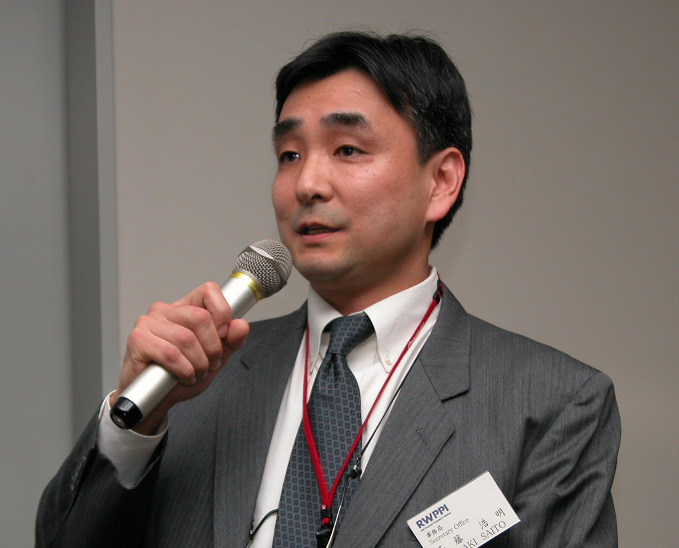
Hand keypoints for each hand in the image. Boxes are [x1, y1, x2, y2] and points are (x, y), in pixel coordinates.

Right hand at [109, 282, 249, 433]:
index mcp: (185, 307)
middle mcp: (165, 310)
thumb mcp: (214, 357)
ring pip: (186, 338)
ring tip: (195, 373)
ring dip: (198, 364)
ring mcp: (148, 323)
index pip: (209, 290)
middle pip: (201, 317)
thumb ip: (231, 341)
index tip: (223, 334)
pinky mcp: (138, 339)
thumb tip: (241, 325)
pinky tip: (182, 376)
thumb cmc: (180, 374)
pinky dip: (183, 370)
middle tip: (209, 364)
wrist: (155, 399)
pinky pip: (170, 353)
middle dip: (212, 348)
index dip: (222, 312)